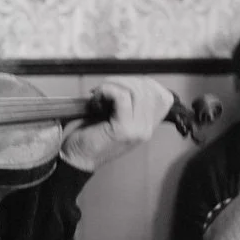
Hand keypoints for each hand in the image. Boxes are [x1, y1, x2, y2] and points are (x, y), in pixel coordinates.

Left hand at [59, 76, 173, 171]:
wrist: (76, 159)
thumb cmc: (90, 137)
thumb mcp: (115, 117)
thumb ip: (128, 103)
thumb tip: (126, 80)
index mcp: (148, 126)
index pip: (163, 96)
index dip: (142, 83)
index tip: (120, 85)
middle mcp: (147, 129)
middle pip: (148, 89)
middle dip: (123, 81)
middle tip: (103, 88)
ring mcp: (137, 130)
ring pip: (136, 91)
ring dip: (113, 84)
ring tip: (98, 95)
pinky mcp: (123, 129)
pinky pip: (122, 96)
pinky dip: (106, 91)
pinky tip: (95, 100)